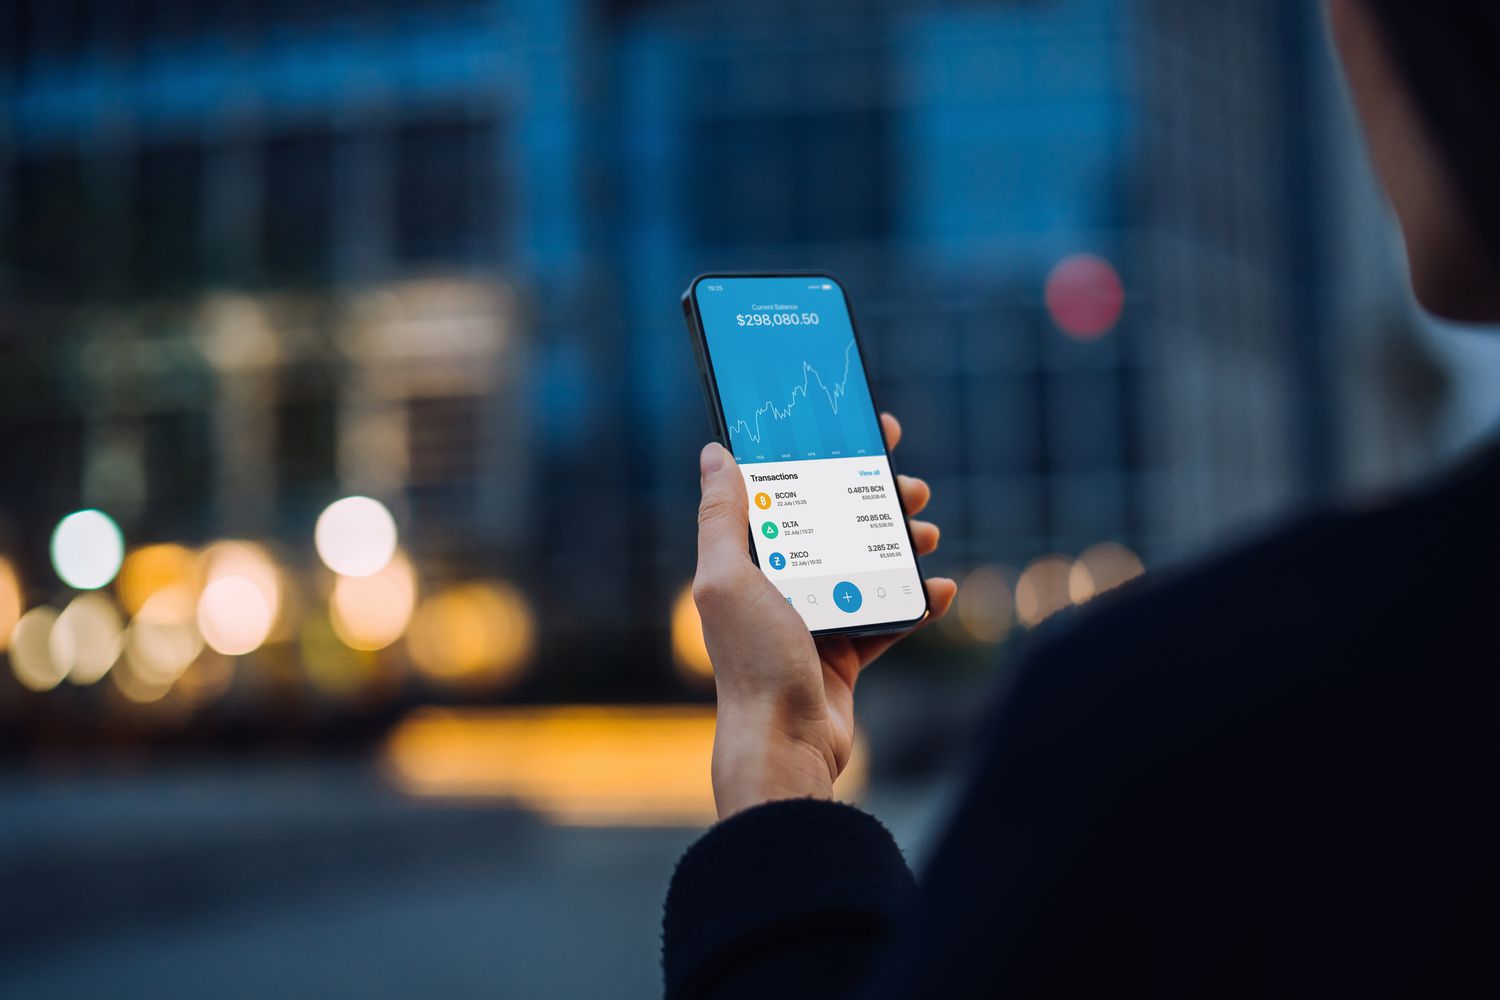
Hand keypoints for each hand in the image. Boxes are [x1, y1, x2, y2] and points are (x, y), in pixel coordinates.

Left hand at [693, 413, 956, 818]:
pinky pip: (889, 615)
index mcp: (748, 562)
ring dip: (900, 544)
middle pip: (835, 524)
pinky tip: (939, 588)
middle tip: (910, 486)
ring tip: (928, 533)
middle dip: (875, 499)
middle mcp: (779, 586)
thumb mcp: (728, 579)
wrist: (785, 743)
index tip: (861, 432)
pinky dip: (916, 600)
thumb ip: (722, 518)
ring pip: (866, 564)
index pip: (785, 493)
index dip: (820, 459)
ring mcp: (815, 618)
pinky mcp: (847, 653)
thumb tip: (715, 454)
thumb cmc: (753, 662)